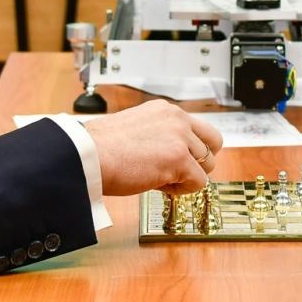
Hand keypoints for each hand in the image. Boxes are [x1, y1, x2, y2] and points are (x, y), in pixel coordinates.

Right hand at [84, 100, 222, 196]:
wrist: (88, 155)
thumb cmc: (103, 147)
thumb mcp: (137, 129)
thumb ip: (160, 136)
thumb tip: (170, 155)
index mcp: (166, 110)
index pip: (199, 129)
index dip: (192, 149)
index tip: (178, 161)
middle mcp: (177, 119)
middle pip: (213, 143)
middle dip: (200, 161)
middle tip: (178, 173)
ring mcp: (180, 138)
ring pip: (207, 165)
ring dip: (186, 177)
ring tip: (160, 179)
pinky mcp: (179, 159)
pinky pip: (198, 182)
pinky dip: (181, 190)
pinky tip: (159, 186)